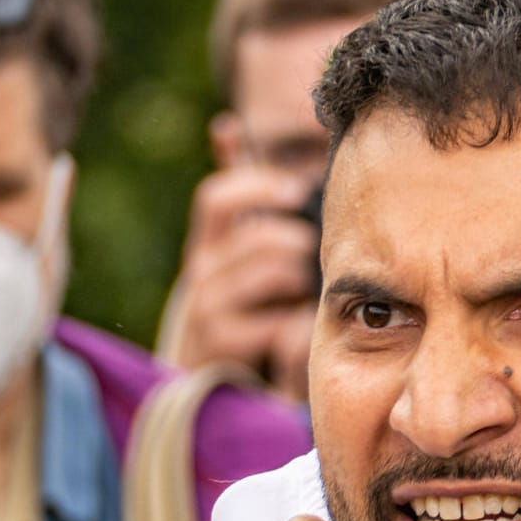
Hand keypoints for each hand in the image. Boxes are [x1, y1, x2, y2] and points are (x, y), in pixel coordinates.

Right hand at [163, 165, 318, 400]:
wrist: (211, 395)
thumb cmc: (242, 314)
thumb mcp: (239, 256)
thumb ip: (240, 198)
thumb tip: (226, 125)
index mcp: (209, 246)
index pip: (218, 198)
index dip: (258, 186)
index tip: (298, 189)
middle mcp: (200, 274)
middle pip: (257, 235)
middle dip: (299, 241)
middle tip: (319, 255)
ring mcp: (206, 311)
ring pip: (272, 272)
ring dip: (304, 280)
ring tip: (311, 296)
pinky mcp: (220, 348)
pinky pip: (278, 323)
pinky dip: (301, 324)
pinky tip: (306, 330)